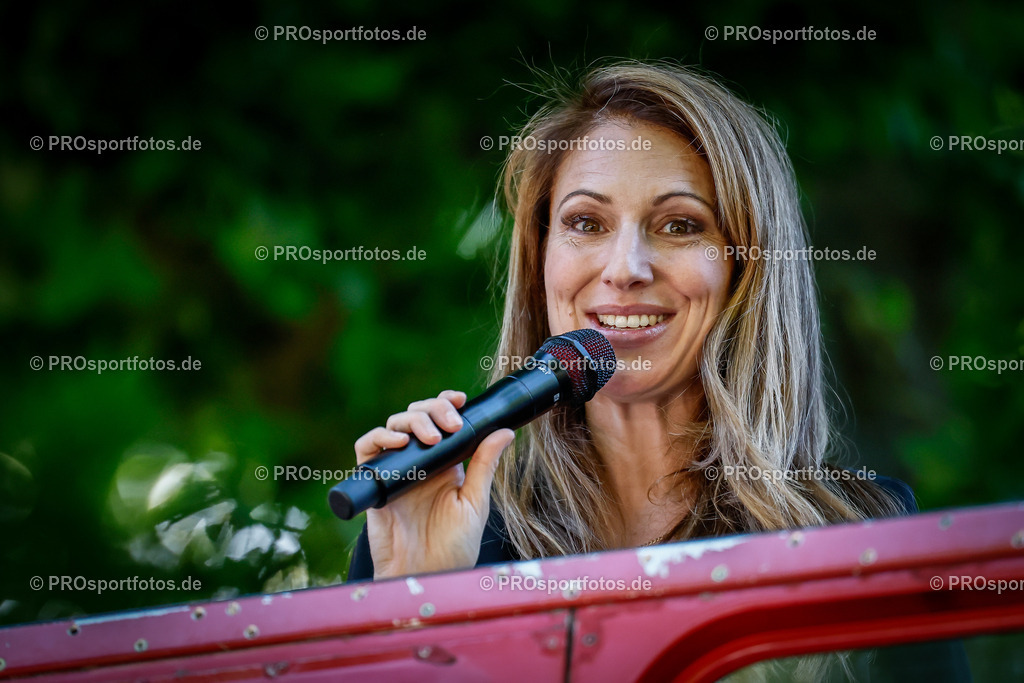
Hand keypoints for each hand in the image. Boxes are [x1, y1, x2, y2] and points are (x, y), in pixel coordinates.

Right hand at [354, 389, 514, 578]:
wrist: (425, 577)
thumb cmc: (453, 548)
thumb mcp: (475, 503)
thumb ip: (485, 465)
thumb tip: (505, 431)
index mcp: (446, 463)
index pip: (442, 421)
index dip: (446, 403)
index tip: (459, 399)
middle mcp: (420, 462)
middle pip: (417, 416)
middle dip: (432, 409)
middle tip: (450, 425)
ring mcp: (396, 470)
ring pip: (393, 426)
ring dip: (411, 421)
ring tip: (430, 437)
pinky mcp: (374, 483)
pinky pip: (366, 450)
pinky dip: (378, 438)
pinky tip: (398, 443)